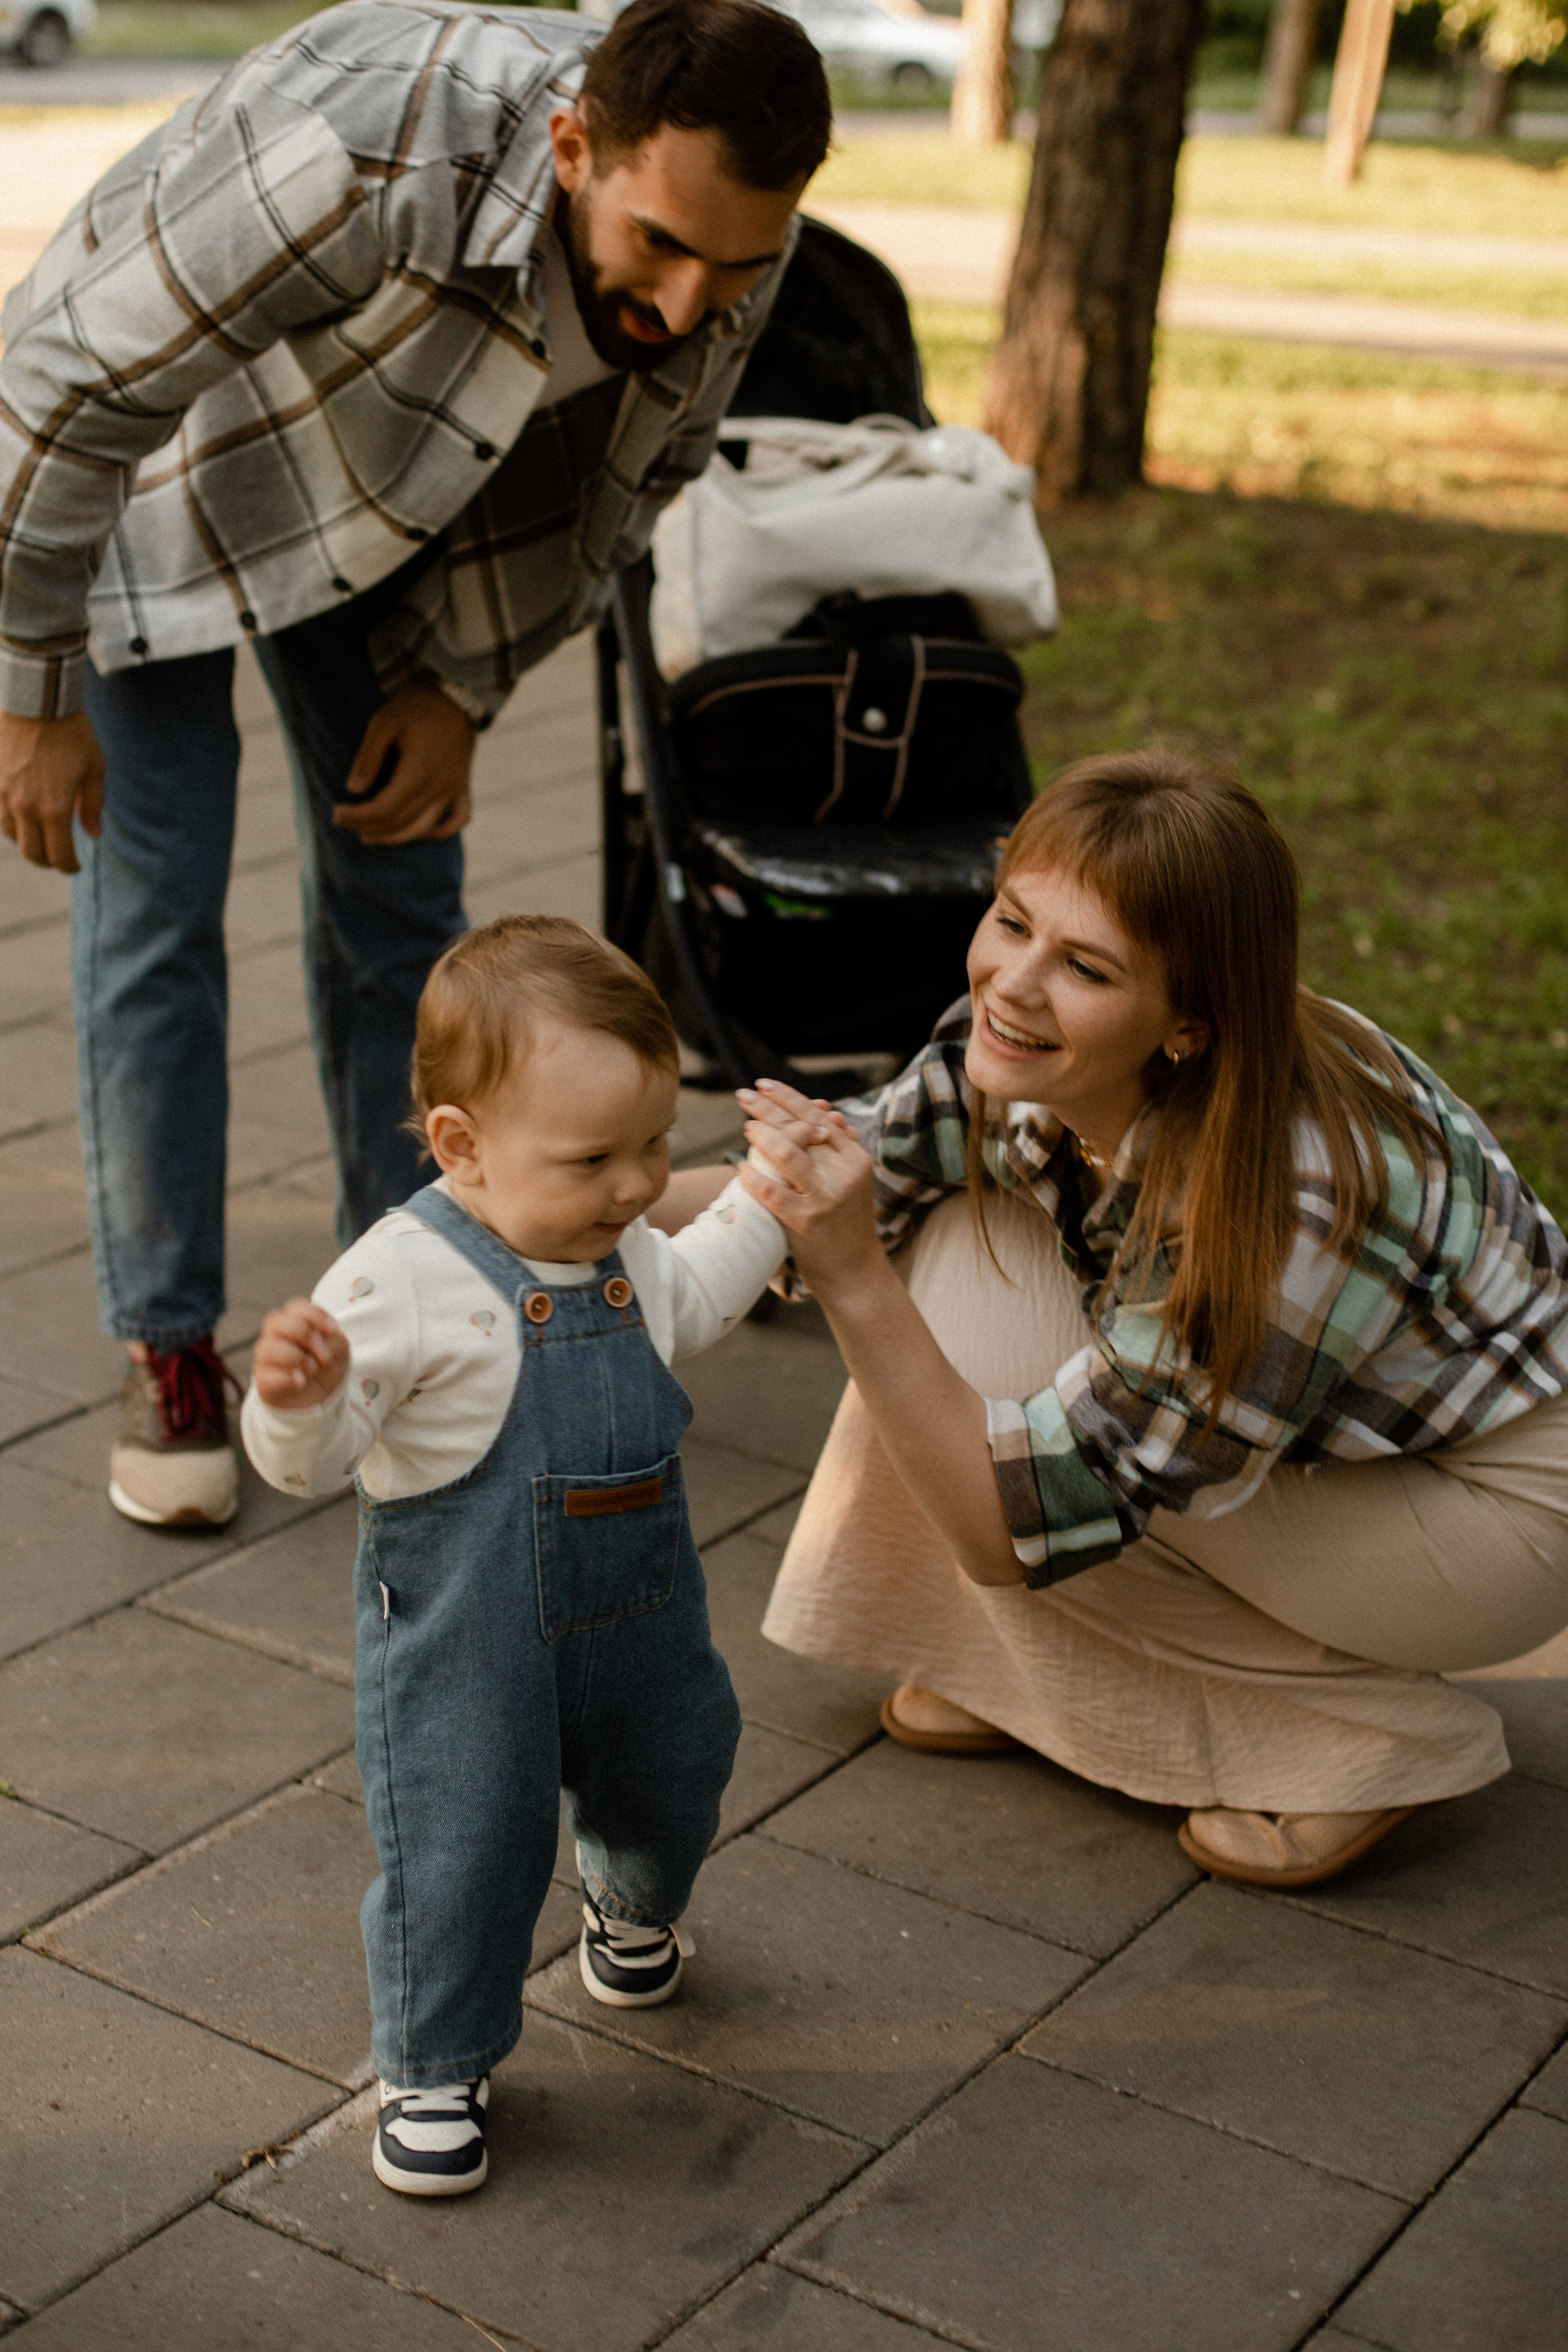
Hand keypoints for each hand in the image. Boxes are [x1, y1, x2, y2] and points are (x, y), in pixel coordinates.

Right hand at [0, 710, 103, 873]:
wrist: (37, 700)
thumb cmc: (72, 733)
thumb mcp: (94, 769)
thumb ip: (93, 806)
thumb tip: (94, 834)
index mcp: (55, 808)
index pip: (59, 855)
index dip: (68, 867)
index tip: (75, 867)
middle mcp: (25, 807)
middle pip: (32, 853)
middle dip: (48, 861)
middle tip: (59, 859)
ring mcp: (3, 795)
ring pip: (11, 836)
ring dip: (27, 843)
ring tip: (41, 839)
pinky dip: (10, 825)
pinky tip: (22, 820)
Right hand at [252, 1300, 349, 1409]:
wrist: (319, 1396)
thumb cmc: (326, 1364)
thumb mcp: (338, 1350)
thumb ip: (333, 1340)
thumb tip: (320, 1344)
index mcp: (293, 1320)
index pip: (296, 1307)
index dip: (315, 1315)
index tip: (334, 1330)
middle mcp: (274, 1335)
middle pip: (275, 1320)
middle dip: (305, 1336)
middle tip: (325, 1356)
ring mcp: (265, 1356)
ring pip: (268, 1348)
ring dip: (296, 1358)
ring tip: (313, 1369)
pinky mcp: (263, 1379)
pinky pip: (266, 1375)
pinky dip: (287, 1378)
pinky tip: (301, 1382)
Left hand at [334, 677, 474, 845]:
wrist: (455, 693)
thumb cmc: (415, 705)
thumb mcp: (383, 722)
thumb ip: (368, 757)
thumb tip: (353, 789)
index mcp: (418, 771)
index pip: (383, 810)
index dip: (357, 816)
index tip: (336, 812)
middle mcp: (438, 787)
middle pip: (399, 823)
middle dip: (367, 826)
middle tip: (344, 821)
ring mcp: (453, 789)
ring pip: (424, 829)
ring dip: (395, 838)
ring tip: (370, 836)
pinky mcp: (463, 786)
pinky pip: (459, 819)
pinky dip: (440, 831)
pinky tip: (419, 832)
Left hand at [735, 1080, 879, 1289]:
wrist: (855, 1272)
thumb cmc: (844, 1224)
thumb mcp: (847, 1182)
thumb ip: (833, 1149)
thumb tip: (823, 1110)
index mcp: (855, 1158)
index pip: (818, 1117)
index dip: (789, 1098)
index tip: (763, 1085)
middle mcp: (845, 1172)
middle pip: (802, 1129)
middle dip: (769, 1108)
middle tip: (743, 1095)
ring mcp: (827, 1196)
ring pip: (789, 1154)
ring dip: (763, 1137)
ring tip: (746, 1128)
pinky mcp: (809, 1221)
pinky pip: (774, 1193)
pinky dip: (755, 1178)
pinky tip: (741, 1169)